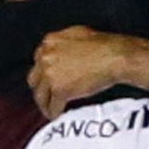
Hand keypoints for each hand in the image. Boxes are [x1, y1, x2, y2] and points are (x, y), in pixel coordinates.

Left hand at [30, 27, 148, 116]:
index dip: (43, 73)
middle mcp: (45, 57)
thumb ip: (63, 43)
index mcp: (49, 42)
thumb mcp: (77, 34)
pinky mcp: (60, 89)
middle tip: (46, 96)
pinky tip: (57, 115)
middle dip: (40, 88)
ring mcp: (51, 74)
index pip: (38, 61)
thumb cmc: (103, 45)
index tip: (46, 80)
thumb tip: (61, 51)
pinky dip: (54, 112)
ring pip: (40, 94)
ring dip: (44, 103)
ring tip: (49, 109)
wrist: (114, 57)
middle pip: (34, 78)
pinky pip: (52, 105)